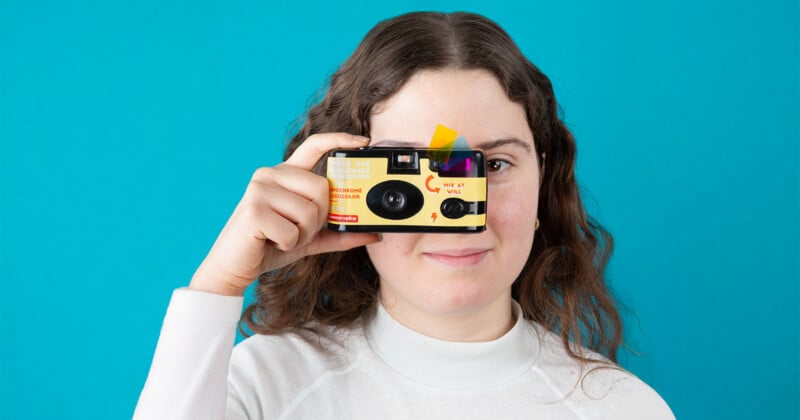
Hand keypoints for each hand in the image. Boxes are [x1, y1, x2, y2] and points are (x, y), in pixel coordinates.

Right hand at [189, 133, 378, 295]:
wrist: (233, 267)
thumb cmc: (270, 247)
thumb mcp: (309, 238)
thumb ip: (339, 233)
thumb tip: (375, 234)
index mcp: (284, 174)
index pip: (314, 146)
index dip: (340, 140)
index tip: (364, 142)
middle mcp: (270, 174)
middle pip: (323, 189)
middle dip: (318, 219)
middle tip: (297, 231)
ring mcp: (260, 189)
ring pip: (310, 213)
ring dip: (302, 235)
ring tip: (281, 237)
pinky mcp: (254, 210)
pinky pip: (293, 232)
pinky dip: (288, 245)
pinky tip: (270, 242)